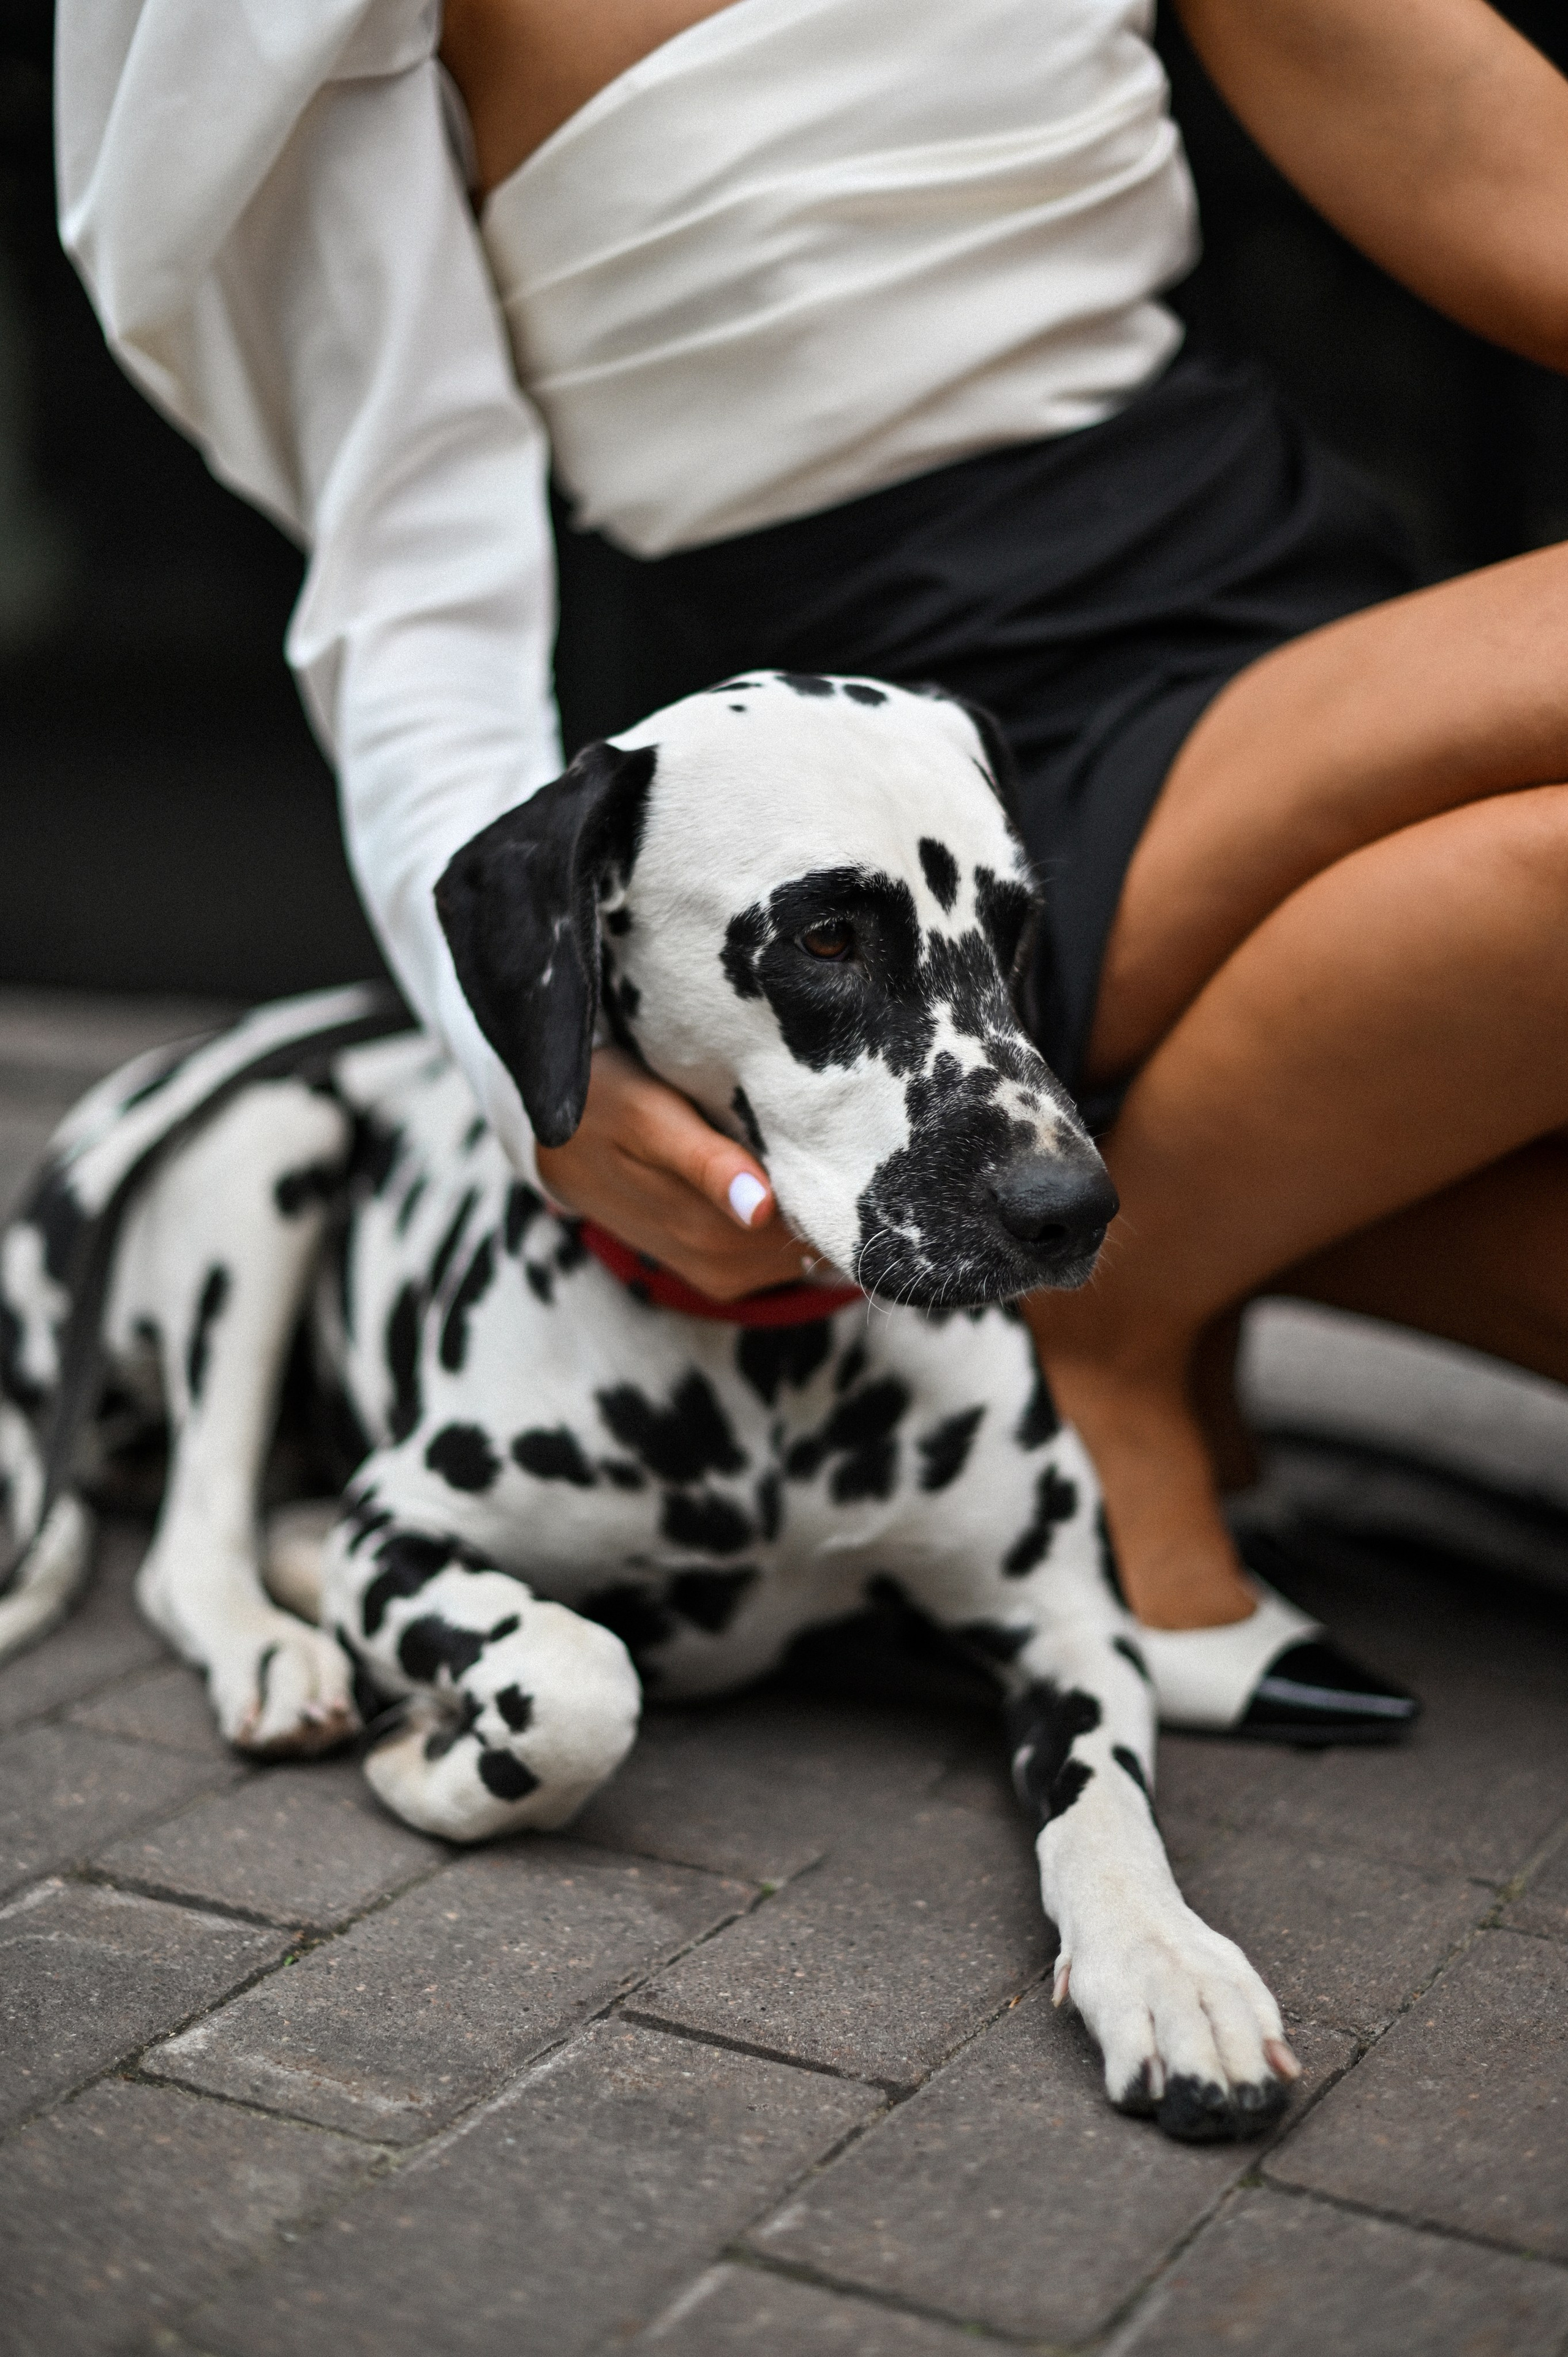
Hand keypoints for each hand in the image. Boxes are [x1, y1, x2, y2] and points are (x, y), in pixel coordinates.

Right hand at [534, 1046, 814, 1299]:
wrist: (556, 1141)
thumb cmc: (606, 1106)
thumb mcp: (649, 1119)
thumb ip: (705, 1164)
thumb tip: (760, 1209)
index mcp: (707, 1230)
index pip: (808, 1225)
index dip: (830, 1183)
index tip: (836, 1138)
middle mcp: (718, 1264)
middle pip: (808, 1238)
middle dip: (823, 1191)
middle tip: (821, 1132)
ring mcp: (719, 1273)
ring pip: (796, 1249)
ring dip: (806, 1204)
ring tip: (794, 1146)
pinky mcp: (718, 1271)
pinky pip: (777, 1253)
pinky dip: (788, 1216)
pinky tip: (775, 1173)